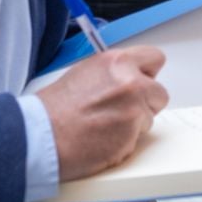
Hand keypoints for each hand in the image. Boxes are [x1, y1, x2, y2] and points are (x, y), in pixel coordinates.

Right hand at [38, 47, 168, 180]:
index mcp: (117, 62)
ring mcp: (134, 111)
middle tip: (121, 111)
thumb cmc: (54, 108)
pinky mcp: (132, 136)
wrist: (42, 136)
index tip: (142, 81)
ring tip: (105, 126)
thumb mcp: (84, 72)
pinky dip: (124, 142)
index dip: (148, 73)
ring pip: (149, 118)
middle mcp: (131, 83)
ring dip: (134, 124)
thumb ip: (113, 73)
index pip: (154, 59)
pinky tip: (103, 140)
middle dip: (145, 103)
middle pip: (159, 93)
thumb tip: (129, 77)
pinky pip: (138, 140)